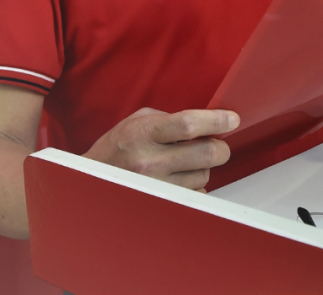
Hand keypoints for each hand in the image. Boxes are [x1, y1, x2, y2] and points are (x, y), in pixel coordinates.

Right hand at [83, 108, 239, 191]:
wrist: (90, 183)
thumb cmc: (117, 149)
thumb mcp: (138, 122)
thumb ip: (171, 119)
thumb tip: (208, 122)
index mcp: (144, 134)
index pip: (189, 125)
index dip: (216, 121)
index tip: (232, 120)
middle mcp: (150, 162)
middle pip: (207, 153)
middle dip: (220, 146)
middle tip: (216, 142)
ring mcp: (156, 186)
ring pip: (205, 174)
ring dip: (204, 166)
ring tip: (185, 161)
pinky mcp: (162, 204)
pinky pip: (196, 193)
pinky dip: (195, 184)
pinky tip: (180, 177)